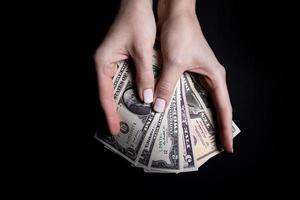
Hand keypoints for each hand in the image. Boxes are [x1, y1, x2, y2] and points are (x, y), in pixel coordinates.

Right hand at [94, 0, 155, 134]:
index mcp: (103, 62)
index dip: (110, 113)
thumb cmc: (137, 21)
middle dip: (115, 110)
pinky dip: (129, 90)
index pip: (105, 94)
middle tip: (122, 129)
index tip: (114, 129)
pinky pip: (122, 79)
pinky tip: (136, 99)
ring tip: (130, 118)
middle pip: (107, 93)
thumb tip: (147, 98)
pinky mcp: (119, 58)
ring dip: (122, 101)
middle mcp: (103, 63)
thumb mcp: (143, 51)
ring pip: (115, 87)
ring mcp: (110, 61)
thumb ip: (145, 76)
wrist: (137, 4)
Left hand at [156, 0, 232, 151]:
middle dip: (212, 125)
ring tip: (190, 133)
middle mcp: (209, 77)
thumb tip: (159, 107)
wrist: (175, 14)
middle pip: (213, 107)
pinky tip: (172, 112)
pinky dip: (179, 102)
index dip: (225, 128)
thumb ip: (166, 85)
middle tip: (208, 145)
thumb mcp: (173, 63)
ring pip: (198, 100)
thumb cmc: (182, 33)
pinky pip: (184, 91)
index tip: (227, 146)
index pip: (224, 107)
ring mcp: (197, 74)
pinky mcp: (185, 70)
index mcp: (214, 76)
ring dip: (195, 115)